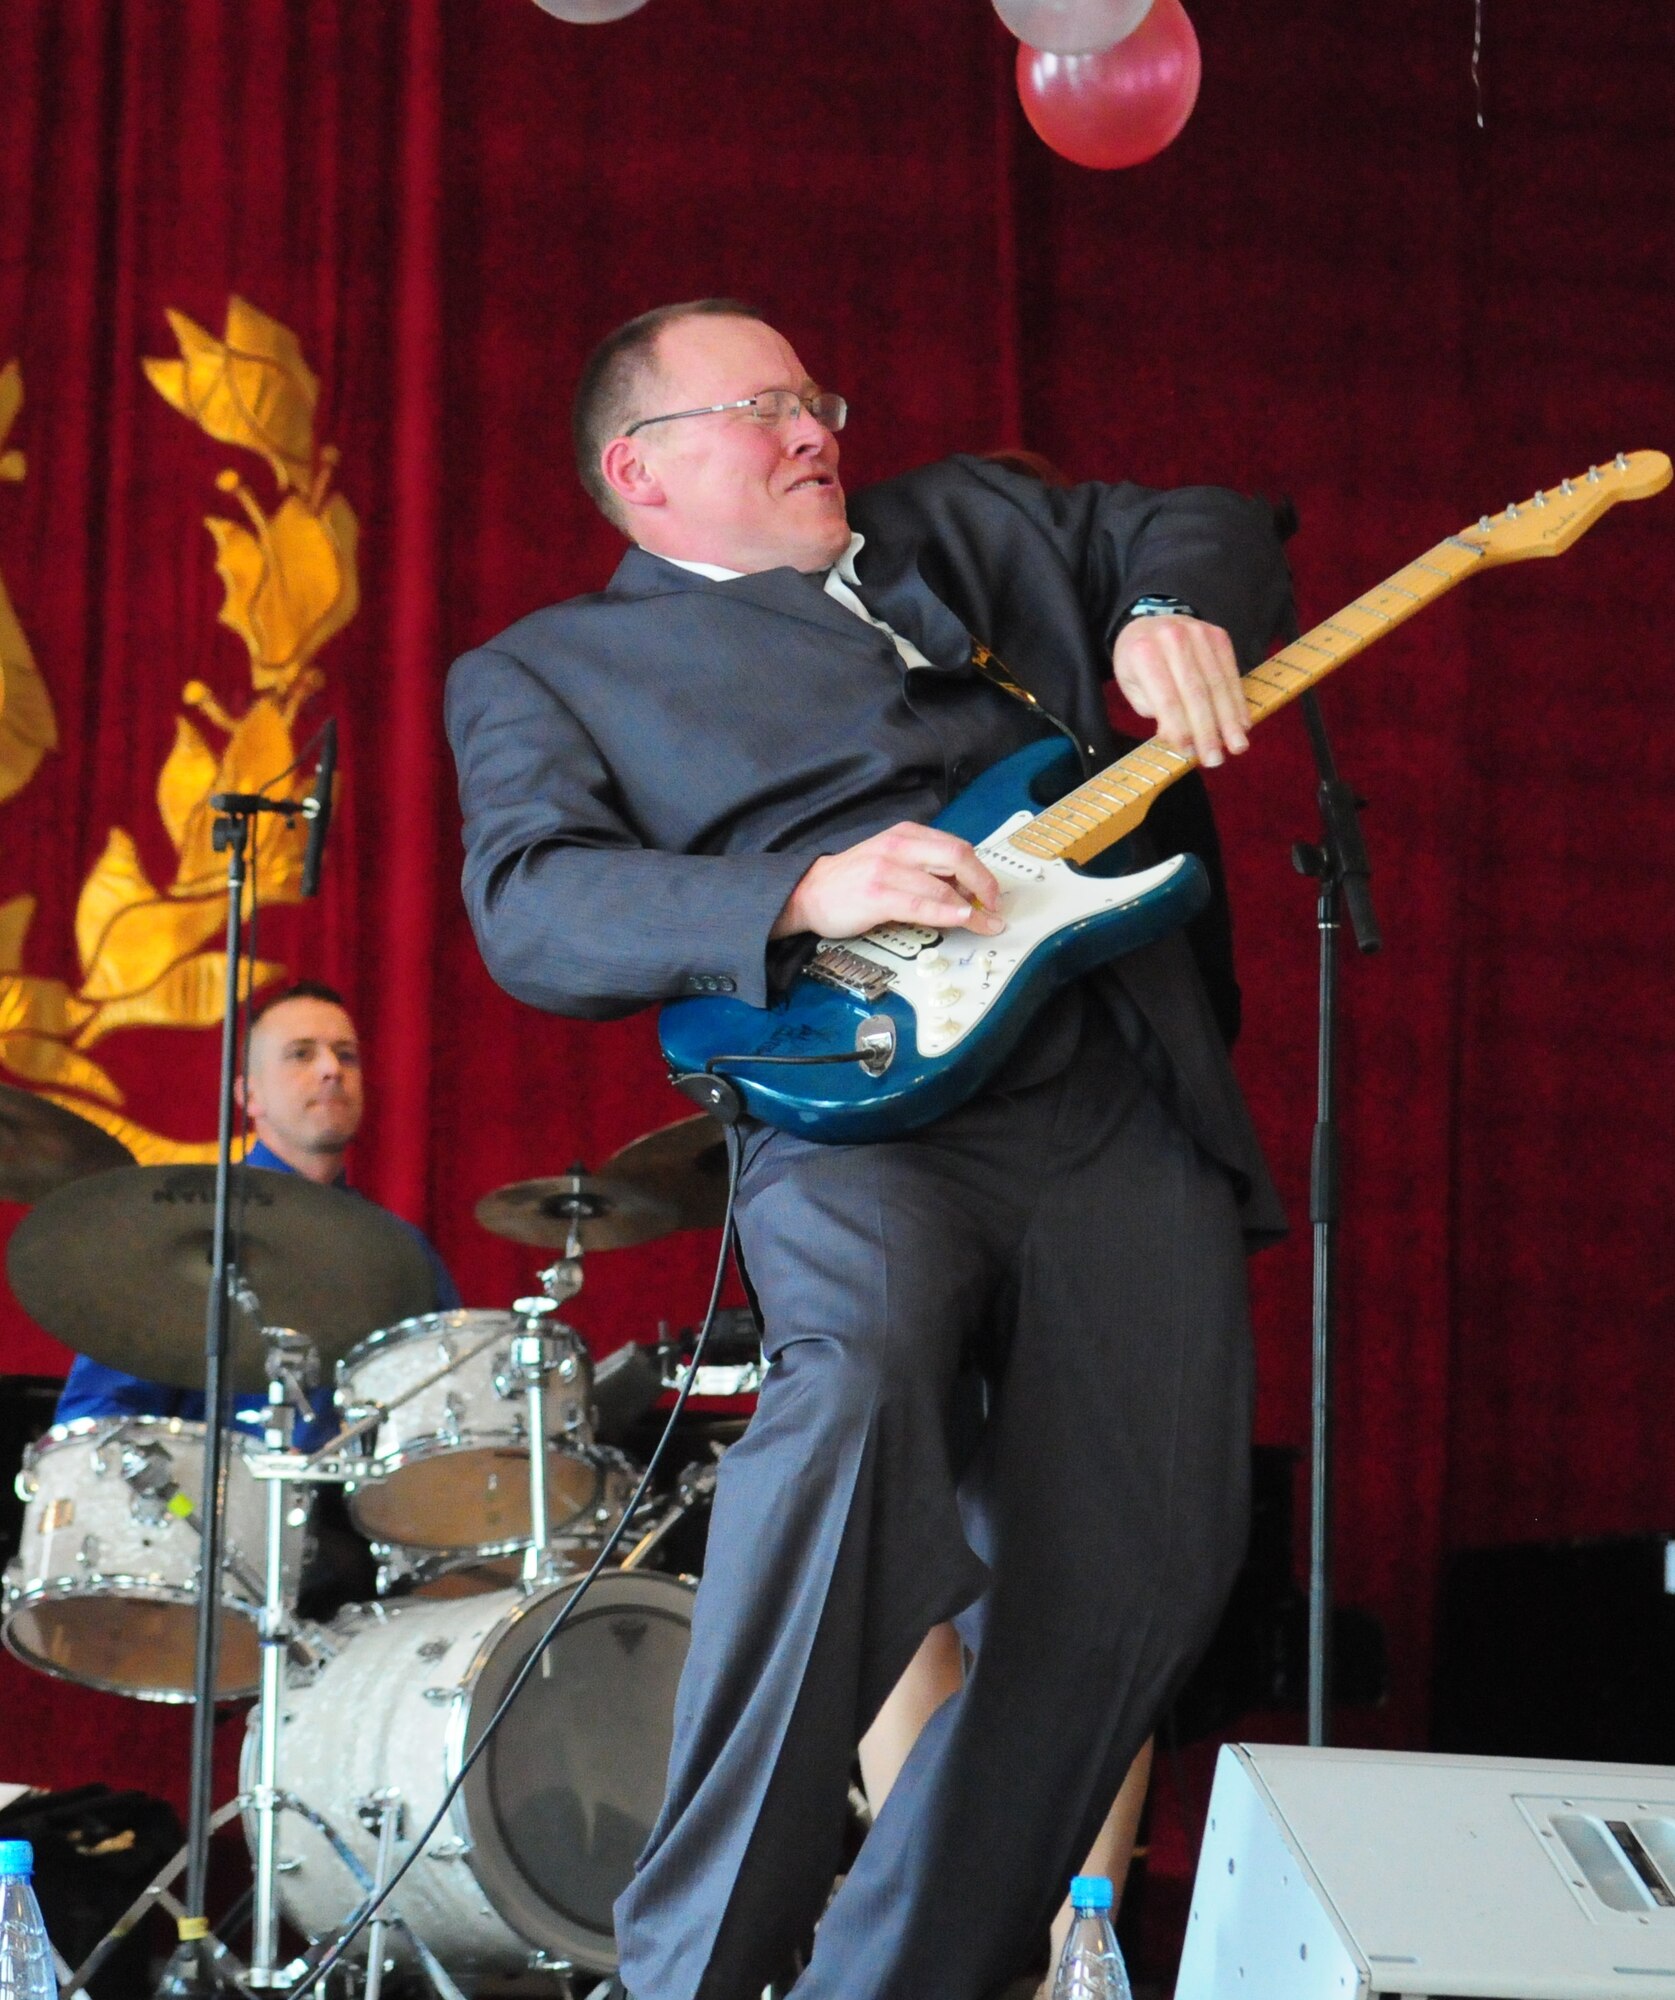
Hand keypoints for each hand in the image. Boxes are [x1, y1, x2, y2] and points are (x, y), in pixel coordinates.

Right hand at [770, 823, 1004, 940]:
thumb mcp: (892, 860)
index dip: (981, 872)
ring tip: (986, 924)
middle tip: (994, 907)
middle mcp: (899, 845)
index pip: (957, 847)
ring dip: (972, 909)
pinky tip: (963, 919)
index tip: (992, 894)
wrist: (808, 892)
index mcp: (906, 834)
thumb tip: (966, 889)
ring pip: (943, 885)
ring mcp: (887, 869)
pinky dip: (948, 913)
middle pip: (958, 857)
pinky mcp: (877, 895)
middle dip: (984, 884)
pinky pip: (922, 904)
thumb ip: (925, 868)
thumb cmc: (853, 880)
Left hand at [1112, 613, 1249, 766]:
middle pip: (1196, 692)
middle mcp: (1173, 639)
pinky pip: (1232, 672)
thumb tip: (1180, 738)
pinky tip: (1243, 723)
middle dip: (1208, 730)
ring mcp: (1199, 634)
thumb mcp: (1133, 687)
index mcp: (1144, 652)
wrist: (1150, 622)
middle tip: (1216, 759)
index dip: (1181, 727)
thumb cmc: (1139, 663)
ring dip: (1229, 720)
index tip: (1190, 753)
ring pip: (1218, 684)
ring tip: (1236, 746)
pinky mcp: (1219, 635)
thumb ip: (1154, 711)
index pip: (1167, 697)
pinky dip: (1238, 701)